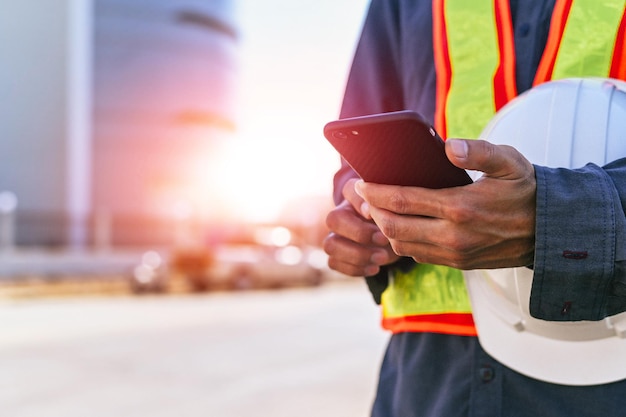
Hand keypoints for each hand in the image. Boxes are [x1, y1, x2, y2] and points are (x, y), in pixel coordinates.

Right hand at [324, 178, 399, 275]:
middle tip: (384, 240)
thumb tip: (374, 207)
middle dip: (359, 233)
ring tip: (382, 258)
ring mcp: (335, 235)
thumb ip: (389, 203)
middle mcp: (340, 213)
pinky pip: (333, 263)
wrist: (395, 235)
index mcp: (355, 195)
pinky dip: (355, 268)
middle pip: (333, 220)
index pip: (348, 191)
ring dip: (357, 255)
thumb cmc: (396, 217)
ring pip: (329, 245)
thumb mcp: (398, 207)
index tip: (375, 213)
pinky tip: (375, 268)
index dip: (360, 203)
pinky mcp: (336, 255)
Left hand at [355, 139, 535, 269]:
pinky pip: (417, 255)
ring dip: (384, 229)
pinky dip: (401, 241)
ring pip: (401, 246)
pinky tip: (401, 225)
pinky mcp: (457, 264)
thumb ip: (478, 151)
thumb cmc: (525, 191)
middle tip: (362, 196)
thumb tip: (448, 146)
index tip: (359, 184)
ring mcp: (454, 254)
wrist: (549, 231)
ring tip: (377, 210)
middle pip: (393, 227)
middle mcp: (453, 235)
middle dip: (371, 211)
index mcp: (460, 207)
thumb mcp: (509, 161)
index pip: (402, 200)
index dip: (374, 192)